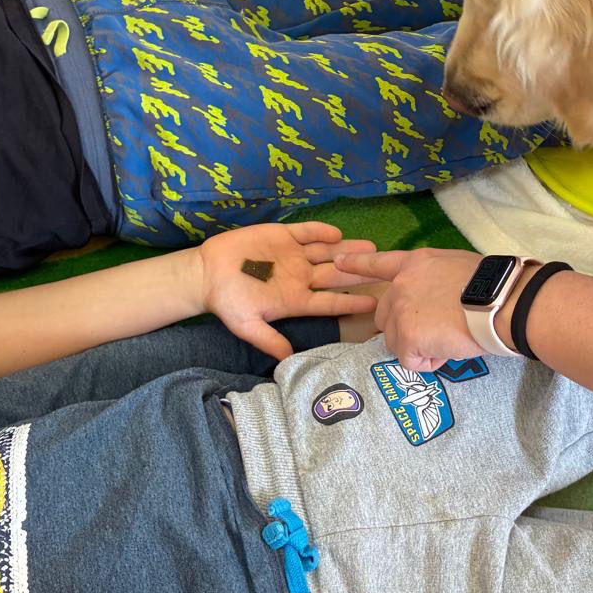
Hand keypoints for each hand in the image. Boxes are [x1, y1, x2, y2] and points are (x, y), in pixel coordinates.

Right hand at [198, 221, 378, 359]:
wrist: (206, 274)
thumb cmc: (227, 302)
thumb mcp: (247, 326)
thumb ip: (268, 340)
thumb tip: (287, 360)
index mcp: (296, 300)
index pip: (329, 303)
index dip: (350, 303)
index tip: (372, 304)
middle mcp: (301, 277)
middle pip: (336, 275)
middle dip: (359, 273)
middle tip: (385, 271)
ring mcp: (294, 255)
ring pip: (327, 252)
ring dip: (348, 250)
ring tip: (370, 248)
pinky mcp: (283, 235)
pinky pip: (306, 232)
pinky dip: (320, 231)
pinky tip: (336, 234)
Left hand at [330, 246, 481, 369]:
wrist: (501, 303)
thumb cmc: (492, 285)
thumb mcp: (457, 267)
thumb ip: (434, 279)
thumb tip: (435, 300)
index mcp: (415, 263)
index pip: (379, 263)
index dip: (356, 264)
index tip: (338, 262)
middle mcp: (401, 285)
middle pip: (384, 316)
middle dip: (405, 329)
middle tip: (437, 331)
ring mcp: (401, 311)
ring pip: (397, 342)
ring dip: (419, 347)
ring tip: (449, 338)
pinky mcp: (408, 337)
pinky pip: (412, 361)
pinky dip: (430, 362)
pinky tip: (449, 348)